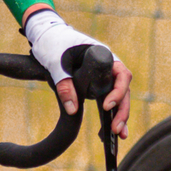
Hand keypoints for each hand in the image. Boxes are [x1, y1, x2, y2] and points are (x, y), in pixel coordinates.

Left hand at [24, 7, 131, 138]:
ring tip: (118, 135)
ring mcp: (104, 77)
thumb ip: (65, 85)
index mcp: (105, 56)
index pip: (122, 75)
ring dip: (120, 116)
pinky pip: (107, 101)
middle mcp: (109, 67)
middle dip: (122, 111)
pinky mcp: (96, 86)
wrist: (46, 35)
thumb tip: (73, 110)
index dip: (118, 92)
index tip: (106, 106)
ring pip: (118, 98)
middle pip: (124, 90)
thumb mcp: (56, 63)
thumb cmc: (54, 43)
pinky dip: (109, 116)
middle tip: (116, 129)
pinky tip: (108, 133)